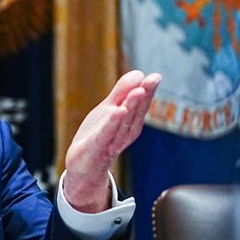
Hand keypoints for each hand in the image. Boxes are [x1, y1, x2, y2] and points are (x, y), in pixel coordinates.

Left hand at [63, 70, 160, 212]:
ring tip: (137, 92)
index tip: (155, 76)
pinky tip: (117, 111)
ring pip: (123, 122)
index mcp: (131, 121)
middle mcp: (126, 131)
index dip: (148, 90)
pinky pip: (106, 134)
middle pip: (135, 112)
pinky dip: (112, 123)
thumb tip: (139, 73)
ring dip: (131, 106)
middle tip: (151, 80)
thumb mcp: (110, 109)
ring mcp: (113, 141)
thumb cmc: (98, 136)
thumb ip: (122, 92)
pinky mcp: (98, 147)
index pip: (141, 103)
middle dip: (143, 96)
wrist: (84, 166)